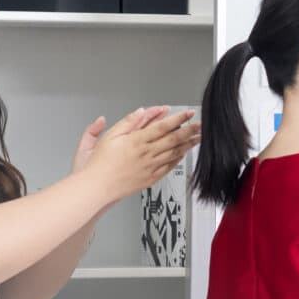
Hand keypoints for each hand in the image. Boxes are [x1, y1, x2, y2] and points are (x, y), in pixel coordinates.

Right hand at [80, 107, 199, 200]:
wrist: (97, 187)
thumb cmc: (99, 163)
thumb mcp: (109, 136)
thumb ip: (127, 122)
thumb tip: (142, 111)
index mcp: (137, 141)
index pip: (163, 126)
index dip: (178, 119)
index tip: (189, 113)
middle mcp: (146, 154)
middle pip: (174, 139)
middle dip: (190, 131)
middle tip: (202, 125)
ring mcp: (150, 167)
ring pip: (175, 153)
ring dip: (188, 144)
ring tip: (199, 138)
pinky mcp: (151, 178)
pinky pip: (169, 167)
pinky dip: (178, 159)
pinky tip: (183, 154)